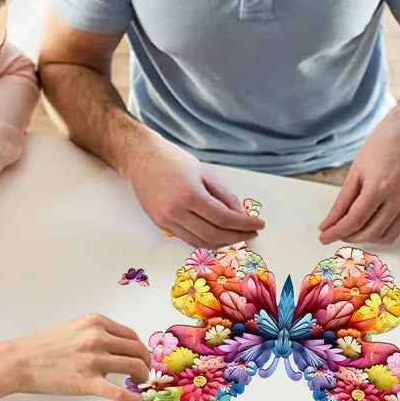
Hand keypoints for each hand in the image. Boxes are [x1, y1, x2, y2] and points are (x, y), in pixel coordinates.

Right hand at [0, 314, 151, 400]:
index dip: (140, 348)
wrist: (19, 360)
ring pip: (133, 366)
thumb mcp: (74, 327)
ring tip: (139, 383)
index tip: (141, 357)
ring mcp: (93, 359)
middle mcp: (97, 337)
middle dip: (145, 362)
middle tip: (144, 372)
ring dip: (142, 376)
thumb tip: (118, 345)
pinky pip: (118, 391)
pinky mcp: (86, 382)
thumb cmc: (44, 345)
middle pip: (136, 349)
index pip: (130, 335)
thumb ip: (97, 332)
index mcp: (95, 322)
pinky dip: (132, 398)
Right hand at [123, 131, 264, 247]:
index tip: (258, 226)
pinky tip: (217, 235)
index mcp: (189, 194)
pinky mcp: (160, 224)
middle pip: (213, 234)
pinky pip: (187, 238)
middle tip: (251, 234)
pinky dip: (205, 240)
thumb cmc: (172, 160)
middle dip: (237, 237)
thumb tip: (240, 215)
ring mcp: (165, 220)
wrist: (141, 158)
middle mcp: (175, 211)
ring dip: (222, 242)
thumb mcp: (205, 172)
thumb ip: (224, 196)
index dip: (244, 225)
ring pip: (200, 241)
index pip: (224, 218)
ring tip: (236, 236)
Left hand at [318, 105, 399, 244]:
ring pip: (385, 236)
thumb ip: (342, 202)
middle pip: (369, 231)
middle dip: (348, 236)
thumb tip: (329, 223)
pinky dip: (380, 233)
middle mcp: (397, 197)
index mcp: (379, 186)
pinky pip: (396, 230)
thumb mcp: (355, 173)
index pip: (354, 219)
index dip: (336, 231)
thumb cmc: (380, 147)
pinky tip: (367, 226)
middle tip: (335, 232)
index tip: (324, 237)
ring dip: (365, 238)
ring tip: (350, 230)